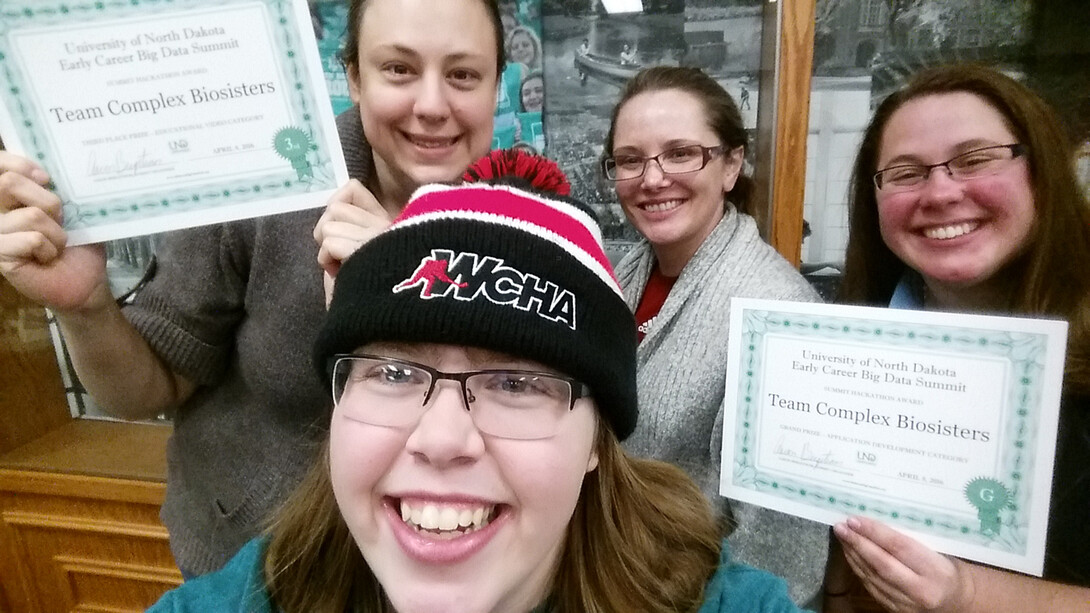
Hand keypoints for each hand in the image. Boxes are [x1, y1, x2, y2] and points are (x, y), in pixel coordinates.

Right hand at [0, 151, 108, 310]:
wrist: (85, 278)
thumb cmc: (76, 242)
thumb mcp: (68, 208)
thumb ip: (50, 187)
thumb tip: (43, 170)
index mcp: (9, 197)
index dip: (17, 163)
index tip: (45, 178)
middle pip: (9, 183)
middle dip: (47, 201)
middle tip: (59, 220)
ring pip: (30, 215)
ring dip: (55, 232)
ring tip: (56, 245)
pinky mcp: (0, 255)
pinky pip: (32, 239)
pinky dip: (50, 248)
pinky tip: (47, 258)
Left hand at [313, 179, 392, 304]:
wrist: (384, 324)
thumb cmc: (371, 296)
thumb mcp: (362, 253)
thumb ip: (353, 227)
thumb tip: (334, 206)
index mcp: (389, 222)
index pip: (352, 189)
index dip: (336, 207)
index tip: (339, 235)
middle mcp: (388, 223)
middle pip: (335, 207)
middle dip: (327, 232)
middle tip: (338, 258)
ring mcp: (379, 235)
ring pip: (329, 224)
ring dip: (327, 249)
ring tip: (341, 268)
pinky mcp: (367, 249)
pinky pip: (329, 244)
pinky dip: (327, 261)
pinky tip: (340, 275)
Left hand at [834, 516, 973, 612]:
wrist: (957, 600)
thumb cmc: (948, 568)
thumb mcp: (940, 550)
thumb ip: (913, 538)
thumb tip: (878, 515)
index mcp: (936, 571)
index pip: (899, 548)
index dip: (874, 532)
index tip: (855, 519)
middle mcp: (920, 590)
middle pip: (881, 563)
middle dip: (858, 543)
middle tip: (841, 526)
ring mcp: (906, 603)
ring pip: (872, 576)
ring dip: (853, 554)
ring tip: (842, 535)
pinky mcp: (895, 610)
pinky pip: (871, 586)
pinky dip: (858, 568)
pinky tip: (850, 553)